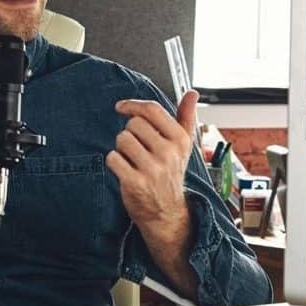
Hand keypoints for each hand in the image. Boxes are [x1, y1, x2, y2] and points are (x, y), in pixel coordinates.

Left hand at [106, 91, 198, 240]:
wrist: (166, 213)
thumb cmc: (171, 174)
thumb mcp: (183, 146)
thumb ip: (186, 117)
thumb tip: (192, 93)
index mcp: (180, 140)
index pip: (152, 110)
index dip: (133, 105)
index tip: (122, 107)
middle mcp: (168, 153)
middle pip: (133, 124)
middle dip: (130, 133)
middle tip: (137, 148)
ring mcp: (152, 169)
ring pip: (122, 139)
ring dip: (122, 148)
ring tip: (133, 160)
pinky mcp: (135, 182)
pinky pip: (113, 158)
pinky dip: (115, 162)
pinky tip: (126, 170)